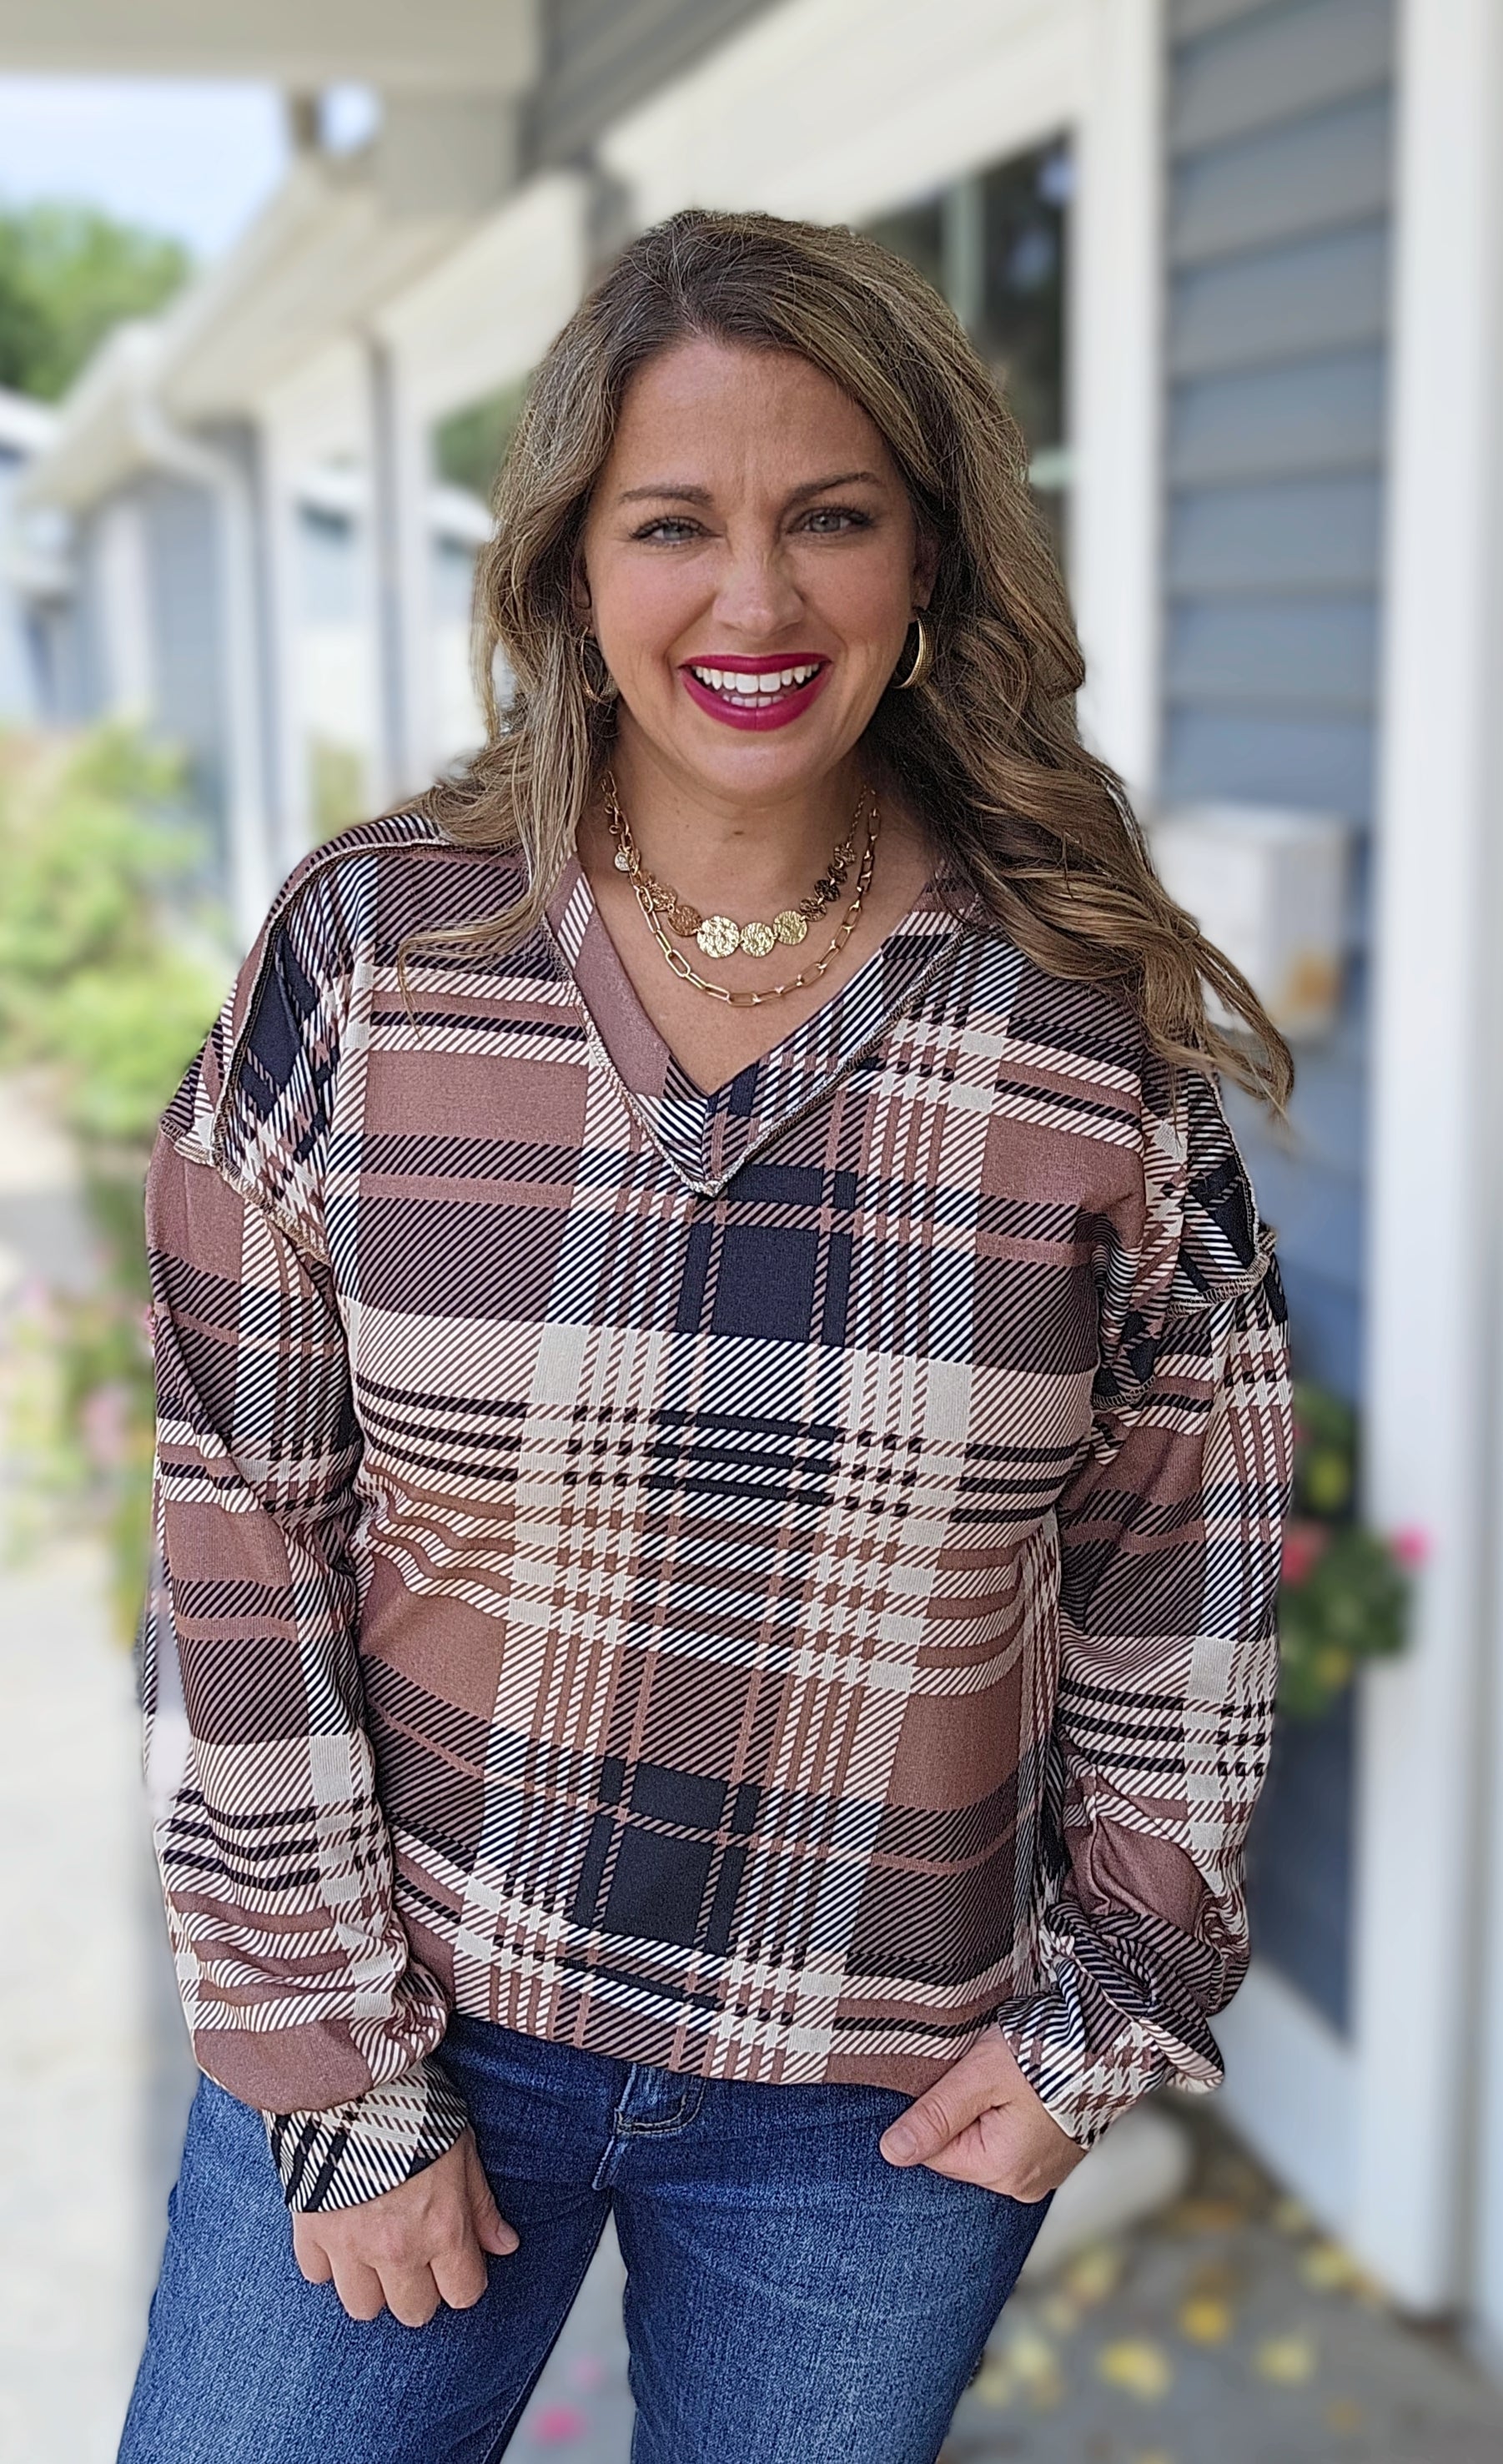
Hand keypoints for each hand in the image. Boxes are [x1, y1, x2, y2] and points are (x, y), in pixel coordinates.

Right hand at [292, 2128, 516, 2325]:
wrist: (353, 2083)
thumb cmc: (415, 2110)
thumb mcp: (462, 2148)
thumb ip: (480, 2205)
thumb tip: (504, 2244)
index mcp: (442, 2230)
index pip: (463, 2294)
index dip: (464, 2280)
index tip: (457, 2262)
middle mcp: (397, 2250)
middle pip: (414, 2312)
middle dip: (419, 2289)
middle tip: (416, 2256)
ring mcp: (350, 2247)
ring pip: (363, 2307)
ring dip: (372, 2285)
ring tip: (376, 2251)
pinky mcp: (310, 2232)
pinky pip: (317, 2274)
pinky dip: (328, 2261)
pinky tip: (340, 2231)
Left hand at [878, 2026, 1086, 2201]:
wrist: (1110, 2040)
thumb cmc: (1046, 2054)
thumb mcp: (980, 2076)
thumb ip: (935, 2116)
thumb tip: (891, 2153)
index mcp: (1001, 2170)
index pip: (933, 2152)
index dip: (934, 2110)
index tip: (955, 2076)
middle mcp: (1022, 2184)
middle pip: (959, 2150)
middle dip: (960, 2112)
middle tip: (985, 2074)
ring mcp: (1042, 2174)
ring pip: (985, 2144)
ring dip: (985, 2113)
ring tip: (1008, 2080)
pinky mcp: (1055, 2158)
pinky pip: (1012, 2143)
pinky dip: (1009, 2118)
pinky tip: (1023, 2091)